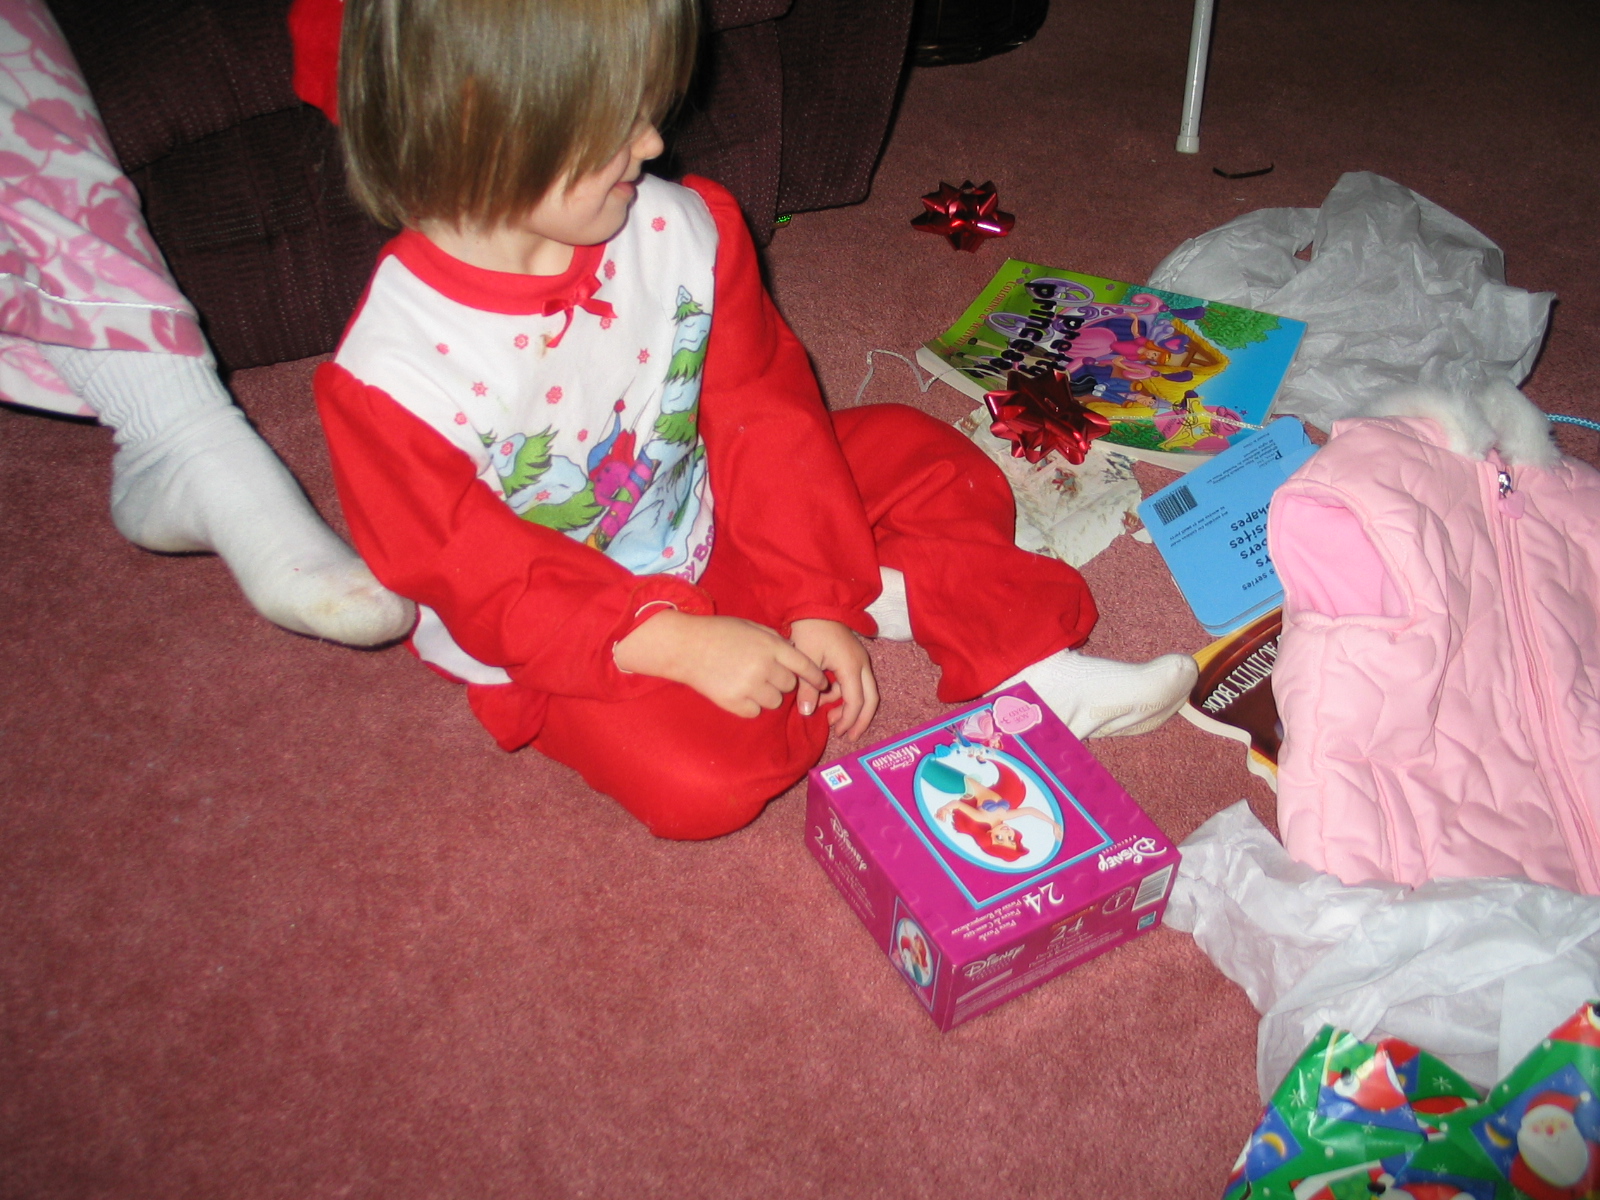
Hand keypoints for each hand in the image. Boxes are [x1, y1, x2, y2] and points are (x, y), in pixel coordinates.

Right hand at [613, 610, 827, 718]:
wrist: (686, 646)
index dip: (816, 677)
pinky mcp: (734, 703)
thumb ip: (775, 639)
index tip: (822, 684)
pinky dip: (750, 705)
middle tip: (765, 674)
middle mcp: (764, 667)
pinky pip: (755, 712)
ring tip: (750, 683)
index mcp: (771, 646)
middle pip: (790, 685)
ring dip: (768, 695)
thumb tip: (794, 651)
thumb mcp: (751, 626)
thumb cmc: (719, 632)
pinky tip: (739, 692)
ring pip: (775, 702)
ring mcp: (749, 687)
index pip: (805, 666)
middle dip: (782, 681)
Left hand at [789, 618, 878, 740]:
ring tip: (827, 715)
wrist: (815, 604)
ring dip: (848, 706)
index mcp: (851, 666)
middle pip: (870, 699)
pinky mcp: (854, 656)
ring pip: (864, 691)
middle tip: (847, 735)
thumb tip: (807, 713)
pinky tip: (824, 696)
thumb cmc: (809, 629)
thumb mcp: (805, 660)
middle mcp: (862, 664)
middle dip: (859, 719)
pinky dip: (844, 693)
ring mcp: (860, 659)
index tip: (839, 733)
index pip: (856, 701)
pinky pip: (856, 682)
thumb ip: (807, 688)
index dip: (849, 720)